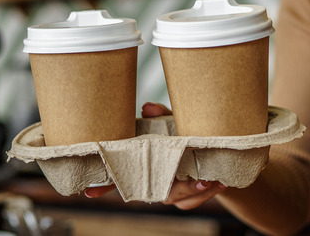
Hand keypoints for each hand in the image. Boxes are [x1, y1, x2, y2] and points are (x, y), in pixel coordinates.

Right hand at [84, 102, 226, 206]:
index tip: (90, 191)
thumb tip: (148, 107)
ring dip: (197, 191)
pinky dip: (208, 193)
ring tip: (212, 180)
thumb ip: (163, 116)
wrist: (212, 153)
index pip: (119, 175)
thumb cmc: (184, 135)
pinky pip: (194, 201)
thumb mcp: (175, 122)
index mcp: (144, 161)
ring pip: (179, 199)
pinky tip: (219, 181)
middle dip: (180, 188)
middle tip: (199, 180)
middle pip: (158, 192)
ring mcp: (170, 192)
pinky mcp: (187, 198)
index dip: (104, 184)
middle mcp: (154, 180)